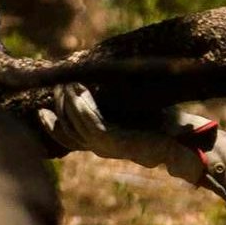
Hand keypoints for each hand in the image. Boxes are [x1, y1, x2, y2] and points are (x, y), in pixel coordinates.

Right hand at [30, 86, 217, 181]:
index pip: (65, 137)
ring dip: (67, 102)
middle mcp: (100, 147)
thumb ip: (113, 99)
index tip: (40, 109)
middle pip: (64, 129)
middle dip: (57, 106)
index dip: (50, 124)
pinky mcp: (116, 140)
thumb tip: (97, 77)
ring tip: (67, 83)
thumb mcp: (132, 108)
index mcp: (102, 142)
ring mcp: (106, 145)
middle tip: (58, 84)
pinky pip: (89, 122)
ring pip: (74, 124)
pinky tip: (78, 90)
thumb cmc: (164, 123)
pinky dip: (81, 106)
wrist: (185, 141)